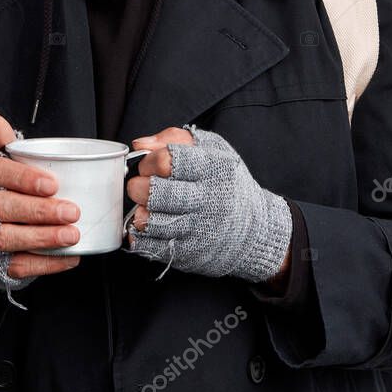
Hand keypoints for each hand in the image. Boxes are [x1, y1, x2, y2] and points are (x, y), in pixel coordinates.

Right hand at [0, 113, 80, 302]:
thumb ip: (2, 143)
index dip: (22, 177)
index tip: (52, 184)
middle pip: (0, 207)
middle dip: (39, 211)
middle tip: (72, 211)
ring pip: (5, 238)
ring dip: (42, 237)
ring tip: (73, 234)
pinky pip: (16, 266)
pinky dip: (45, 263)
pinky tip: (70, 256)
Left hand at [125, 123, 292, 282]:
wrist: (253, 228)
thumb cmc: (226, 182)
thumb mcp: (212, 149)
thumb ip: (175, 138)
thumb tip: (141, 145)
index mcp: (213, 168)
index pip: (168, 161)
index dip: (148, 161)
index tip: (147, 164)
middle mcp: (208, 199)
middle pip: (156, 193)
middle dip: (137, 187)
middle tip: (138, 186)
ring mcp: (200, 229)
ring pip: (152, 222)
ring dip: (139, 214)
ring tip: (144, 207)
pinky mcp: (191, 252)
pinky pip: (154, 246)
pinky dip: (141, 237)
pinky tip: (146, 228)